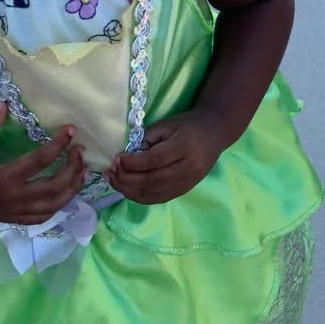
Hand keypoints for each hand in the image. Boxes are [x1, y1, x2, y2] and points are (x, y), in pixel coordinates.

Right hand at [0, 105, 85, 224]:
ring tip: (83, 171)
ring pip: (53, 206)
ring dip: (72, 189)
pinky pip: (42, 217)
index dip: (58, 145)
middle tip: (80, 151)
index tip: (71, 130)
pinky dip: (59, 206)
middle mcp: (12, 199)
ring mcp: (14, 212)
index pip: (39, 162)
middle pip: (53, 188)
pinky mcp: (12, 219)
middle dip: (72, 169)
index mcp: (1, 179)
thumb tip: (4, 102)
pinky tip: (66, 192)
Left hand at [106, 111, 222, 204]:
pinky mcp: (185, 190)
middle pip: (151, 180)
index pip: (153, 160)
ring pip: (153, 193)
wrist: (214, 133)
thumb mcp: (166, 125)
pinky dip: (140, 197)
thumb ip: (146, 139)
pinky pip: (158, 198)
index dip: (132, 163)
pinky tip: (127, 189)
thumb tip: (125, 157)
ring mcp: (187, 183)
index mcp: (185, 147)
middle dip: (126, 179)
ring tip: (114, 181)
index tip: (116, 158)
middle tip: (110, 172)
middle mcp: (188, 169)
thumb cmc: (188, 125)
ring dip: (129, 190)